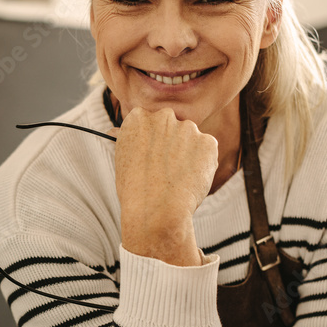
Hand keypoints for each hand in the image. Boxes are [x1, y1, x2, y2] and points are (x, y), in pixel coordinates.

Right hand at [113, 107, 217, 265]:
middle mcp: (163, 117)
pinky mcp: (208, 142)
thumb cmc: (135, 191)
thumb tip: (119, 132)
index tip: (153, 154)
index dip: (153, 141)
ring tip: (177, 180)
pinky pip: (207, 152)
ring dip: (188, 155)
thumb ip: (132, 143)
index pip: (149, 121)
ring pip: (191, 140)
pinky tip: (190, 181)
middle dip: (172, 144)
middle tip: (167, 169)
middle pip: (172, 127)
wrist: (156, 210)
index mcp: (138, 118)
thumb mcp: (123, 161)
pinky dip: (203, 165)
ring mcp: (188, 128)